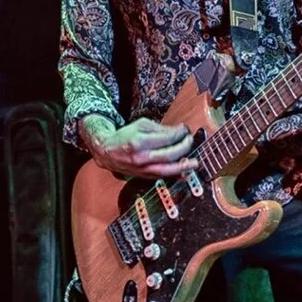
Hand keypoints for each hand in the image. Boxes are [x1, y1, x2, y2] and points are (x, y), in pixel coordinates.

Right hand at [80, 115, 196, 177]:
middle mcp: (141, 158)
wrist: (107, 152)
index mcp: (139, 142)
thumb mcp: (142, 125)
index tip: (185, 129)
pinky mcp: (144, 177)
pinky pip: (162, 176)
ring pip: (167, 170)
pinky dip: (174, 174)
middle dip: (184, 147)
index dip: (179, 133)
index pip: (166, 138)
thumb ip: (161, 128)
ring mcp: (142, 169)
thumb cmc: (125, 136)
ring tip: (194, 162)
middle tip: (190, 140)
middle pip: (169, 154)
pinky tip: (184, 171)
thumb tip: (179, 131)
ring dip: (183, 166)